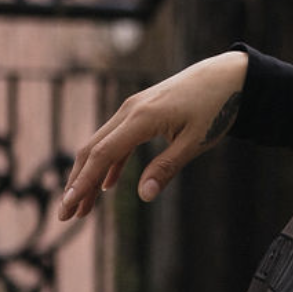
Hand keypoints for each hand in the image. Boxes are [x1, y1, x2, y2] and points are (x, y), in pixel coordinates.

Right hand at [55, 48, 248, 220]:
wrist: (227, 75)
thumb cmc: (216, 108)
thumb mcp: (195, 142)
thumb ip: (168, 168)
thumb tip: (144, 195)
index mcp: (142, 118)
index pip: (102, 154)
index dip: (83, 182)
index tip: (68, 206)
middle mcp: (129, 110)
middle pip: (92, 150)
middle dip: (77, 183)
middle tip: (65, 216)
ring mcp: (133, 109)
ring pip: (102, 145)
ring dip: (89, 176)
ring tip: (83, 207)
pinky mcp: (140, 111)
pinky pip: (117, 139)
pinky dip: (109, 163)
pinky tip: (106, 185)